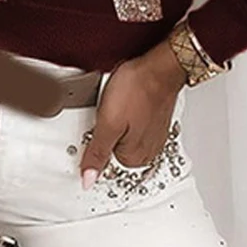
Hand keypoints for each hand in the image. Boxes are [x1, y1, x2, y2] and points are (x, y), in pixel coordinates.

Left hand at [79, 37, 186, 187]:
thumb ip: (97, 153)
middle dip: (104, 132)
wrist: (159, 66)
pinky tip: (126, 100)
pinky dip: (126, 113)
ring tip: (118, 103)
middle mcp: (146, 152)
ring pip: (122, 135)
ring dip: (115, 122)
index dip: (92, 144)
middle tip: (108, 112)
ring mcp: (152, 136)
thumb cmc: (138, 89)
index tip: (95, 126)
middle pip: (112, 150)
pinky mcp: (153, 121)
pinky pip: (132, 123)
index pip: (103, 164)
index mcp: (133, 158)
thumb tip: (87, 180)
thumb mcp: (108, 123)